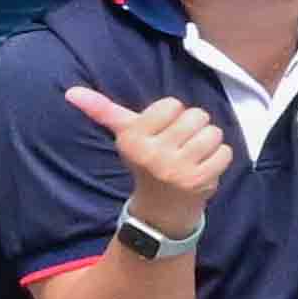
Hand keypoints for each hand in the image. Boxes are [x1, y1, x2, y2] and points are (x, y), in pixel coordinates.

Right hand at [62, 79, 236, 232]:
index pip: (172, 104)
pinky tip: (203, 168)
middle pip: (196, 115)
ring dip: (208, 142)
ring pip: (213, 132)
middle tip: (179, 146)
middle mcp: (151, 154)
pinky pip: (225, 152)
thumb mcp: (125, 135)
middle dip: (193, 127)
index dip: (172, 115)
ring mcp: (176, 168)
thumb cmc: (146, 159)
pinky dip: (219, 158)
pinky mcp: (199, 180)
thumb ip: (103, 110)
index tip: (162, 132)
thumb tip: (72, 91)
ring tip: (192, 156)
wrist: (160, 207)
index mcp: (132, 138)